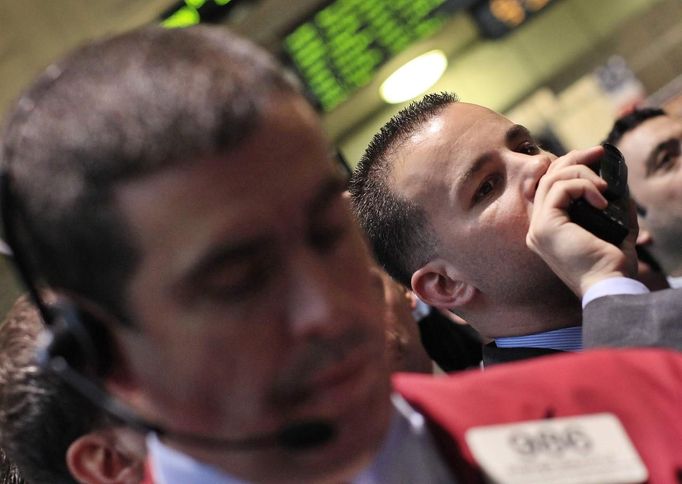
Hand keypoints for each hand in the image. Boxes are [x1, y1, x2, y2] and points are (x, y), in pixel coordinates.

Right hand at [526, 146, 637, 297]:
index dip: (568, 167)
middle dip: (574, 158)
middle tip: (600, 151)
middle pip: (547, 177)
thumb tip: (620, 186)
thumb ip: (613, 207)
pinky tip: (602, 200)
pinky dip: (583, 186)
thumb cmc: (612, 264)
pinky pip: (559, 189)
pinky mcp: (545, 226)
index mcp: (548, 230)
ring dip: (582, 174)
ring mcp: (538, 227)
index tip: (596, 159)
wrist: (609, 286)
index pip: (549, 187)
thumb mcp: (614, 227)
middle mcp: (537, 227)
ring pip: (552, 179)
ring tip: (605, 187)